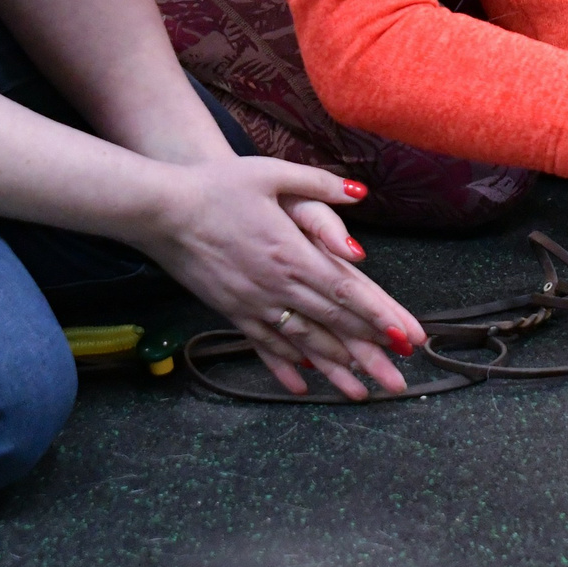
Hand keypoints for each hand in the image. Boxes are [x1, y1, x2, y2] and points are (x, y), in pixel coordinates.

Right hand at [135, 157, 425, 399]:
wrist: (161, 211)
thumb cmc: (216, 188)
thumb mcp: (271, 173)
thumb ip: (319, 185)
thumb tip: (358, 191)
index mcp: (293, 254)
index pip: (348, 292)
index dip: (380, 316)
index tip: (406, 338)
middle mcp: (277, 286)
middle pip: (333, 326)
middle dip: (371, 353)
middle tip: (399, 379)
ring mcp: (253, 304)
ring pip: (303, 344)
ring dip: (335, 370)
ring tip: (362, 392)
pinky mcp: (231, 311)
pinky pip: (264, 345)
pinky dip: (285, 366)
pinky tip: (301, 385)